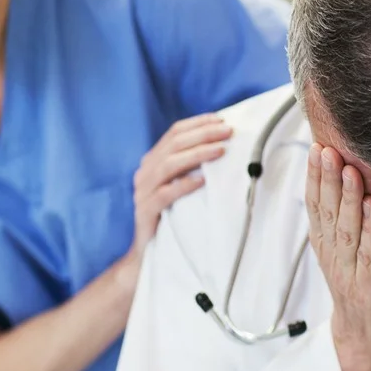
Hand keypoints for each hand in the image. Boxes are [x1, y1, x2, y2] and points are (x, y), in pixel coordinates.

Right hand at [132, 114, 231, 255]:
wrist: (146, 251)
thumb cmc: (170, 214)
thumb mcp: (178, 185)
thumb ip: (189, 166)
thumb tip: (221, 145)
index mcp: (152, 161)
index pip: (174, 133)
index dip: (197, 123)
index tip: (221, 119)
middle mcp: (144, 172)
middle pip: (174, 145)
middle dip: (203, 134)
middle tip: (227, 132)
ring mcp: (143, 191)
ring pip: (169, 165)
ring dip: (197, 155)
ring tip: (220, 151)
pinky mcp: (145, 211)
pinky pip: (165, 194)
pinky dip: (184, 185)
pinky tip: (202, 180)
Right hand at [305, 144, 370, 370]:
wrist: (364, 336)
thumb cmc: (358, 285)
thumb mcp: (342, 251)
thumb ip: (340, 217)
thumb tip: (340, 176)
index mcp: (326, 246)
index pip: (316, 207)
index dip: (314, 178)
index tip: (316, 149)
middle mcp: (335, 256)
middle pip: (328, 214)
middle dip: (327, 180)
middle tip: (328, 151)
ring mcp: (352, 272)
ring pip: (348, 231)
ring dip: (349, 200)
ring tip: (352, 171)